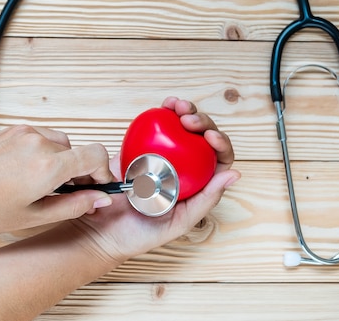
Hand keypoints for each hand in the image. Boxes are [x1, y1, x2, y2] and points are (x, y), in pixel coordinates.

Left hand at [0, 125, 115, 232]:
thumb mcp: (31, 216)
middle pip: (80, 151)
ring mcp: (26, 134)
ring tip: (45, 184)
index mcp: (47, 167)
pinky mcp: (15, 130)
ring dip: (63, 162)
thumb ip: (74, 206)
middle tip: (70, 193)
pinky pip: (44, 138)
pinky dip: (46, 153)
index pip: (97, 155)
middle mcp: (40, 144)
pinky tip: (29, 172)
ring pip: (63, 144)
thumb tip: (100, 200)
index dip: (104, 172)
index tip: (99, 186)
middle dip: (81, 172)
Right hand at [70, 97, 239, 265]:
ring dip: (185, 110)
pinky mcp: (143, 146)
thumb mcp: (181, 221)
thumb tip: (235, 174)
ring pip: (183, 126)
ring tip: (177, 106)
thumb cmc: (144, 233)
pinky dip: (163, 112)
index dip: (220, 142)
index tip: (209, 136)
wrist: (104, 231)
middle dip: (201, 121)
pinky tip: (164, 106)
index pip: (219, 158)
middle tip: (187, 120)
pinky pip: (156, 126)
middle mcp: (185, 165)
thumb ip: (207, 199)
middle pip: (203, 136)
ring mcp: (165, 154)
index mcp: (199, 182)